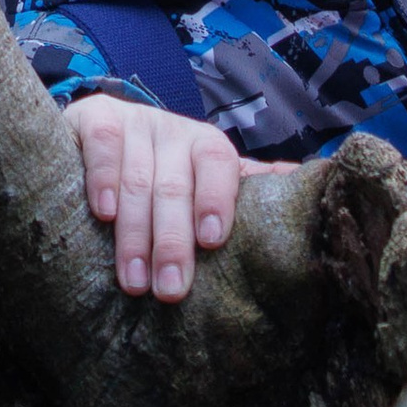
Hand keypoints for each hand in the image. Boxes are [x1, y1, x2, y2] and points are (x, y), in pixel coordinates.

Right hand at [63, 94, 286, 302]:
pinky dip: (104, 180)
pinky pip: (102, 146)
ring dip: (135, 233)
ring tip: (134, 280)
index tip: (212, 240)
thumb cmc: (164, 170)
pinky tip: (104, 213)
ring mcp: (133, 122)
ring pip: (137, 177)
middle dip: (172, 240)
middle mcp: (172, 130)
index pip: (219, 164)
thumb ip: (248, 186)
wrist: (103, 129)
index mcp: (206, 146)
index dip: (216, 199)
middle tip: (169, 290)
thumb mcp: (204, 180)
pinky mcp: (94, 116)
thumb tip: (312, 180)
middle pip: (175, 185)